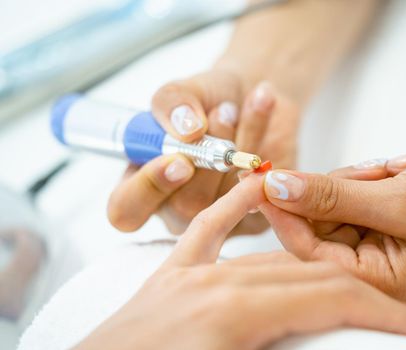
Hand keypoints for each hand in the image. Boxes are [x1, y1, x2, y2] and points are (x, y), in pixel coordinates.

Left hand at [76, 175, 405, 349]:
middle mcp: (215, 285)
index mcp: (230, 316)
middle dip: (367, 294)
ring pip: (272, 257)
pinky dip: (234, 204)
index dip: (384, 313)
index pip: (329, 302)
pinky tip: (256, 183)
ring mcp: (190, 276)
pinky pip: (207, 229)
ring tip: (362, 267)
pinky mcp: (170, 277)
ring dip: (321, 260)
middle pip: (312, 278)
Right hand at [107, 69, 298, 234]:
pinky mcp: (255, 213)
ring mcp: (216, 216)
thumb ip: (172, 103)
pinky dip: (264, 142)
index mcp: (141, 186)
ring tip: (242, 103)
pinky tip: (263, 108)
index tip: (178, 158)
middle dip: (208, 156)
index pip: (128, 210)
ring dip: (240, 140)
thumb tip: (187, 129)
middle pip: (186, 207)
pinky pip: (259, 187)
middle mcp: (176, 209)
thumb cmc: (204, 101)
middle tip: (223, 112)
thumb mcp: (180, 92)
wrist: (248, 97)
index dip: (150, 189)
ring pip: (228, 196)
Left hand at [260, 135, 405, 306]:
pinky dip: (362, 179)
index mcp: (381, 285)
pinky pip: (347, 198)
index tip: (264, 178)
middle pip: (316, 228)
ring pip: (329, 208)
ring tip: (393, 170)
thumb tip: (278, 187)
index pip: (309, 252)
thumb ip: (333, 196)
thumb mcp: (400, 198)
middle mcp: (373, 272)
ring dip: (351, 181)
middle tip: (363, 170)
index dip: (284, 213)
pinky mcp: (377, 222)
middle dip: (331, 191)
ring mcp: (375, 245)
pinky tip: (394, 171)